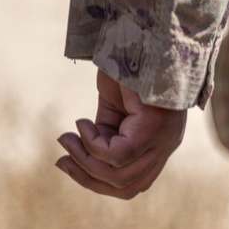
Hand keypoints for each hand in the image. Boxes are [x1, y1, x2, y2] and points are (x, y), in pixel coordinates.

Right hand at [55, 70, 186, 198]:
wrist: (143, 41)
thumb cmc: (129, 72)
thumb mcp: (115, 112)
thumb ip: (105, 136)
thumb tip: (79, 158)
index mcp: (159, 146)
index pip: (134, 185)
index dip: (98, 184)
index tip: (67, 164)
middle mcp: (165, 146)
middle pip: (129, 187)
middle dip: (88, 177)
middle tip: (63, 157)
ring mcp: (164, 138)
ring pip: (122, 175)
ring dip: (86, 161)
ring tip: (69, 137)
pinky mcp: (154, 126)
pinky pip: (120, 154)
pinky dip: (94, 144)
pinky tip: (84, 122)